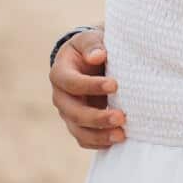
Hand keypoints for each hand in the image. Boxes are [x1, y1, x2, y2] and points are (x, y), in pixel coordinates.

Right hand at [48, 28, 125, 148]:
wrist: (92, 60)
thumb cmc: (93, 48)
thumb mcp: (90, 40)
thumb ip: (93, 45)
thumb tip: (98, 55)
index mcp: (60, 73)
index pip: (71, 83)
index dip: (91, 85)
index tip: (115, 84)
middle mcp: (61, 96)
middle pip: (73, 112)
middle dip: (97, 117)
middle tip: (121, 117)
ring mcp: (69, 113)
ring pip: (78, 130)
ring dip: (99, 135)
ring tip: (122, 135)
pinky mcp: (80, 124)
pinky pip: (85, 139)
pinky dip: (99, 142)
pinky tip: (117, 141)